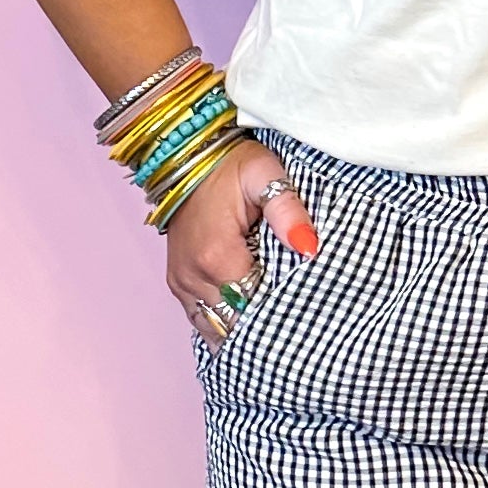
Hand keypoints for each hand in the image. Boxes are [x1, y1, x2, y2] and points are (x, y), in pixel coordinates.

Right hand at [164, 140, 319, 333]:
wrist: (186, 155)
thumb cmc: (230, 165)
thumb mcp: (265, 175)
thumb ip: (288, 211)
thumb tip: (309, 247)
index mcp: (217, 256)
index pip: (254, 310)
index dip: (282, 317)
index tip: (307, 318)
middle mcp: (193, 276)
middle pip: (235, 325)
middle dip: (265, 329)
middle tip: (300, 331)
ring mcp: (182, 283)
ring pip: (216, 329)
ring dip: (244, 331)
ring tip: (278, 332)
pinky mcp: (178, 283)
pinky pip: (201, 320)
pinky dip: (225, 325)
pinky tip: (249, 327)